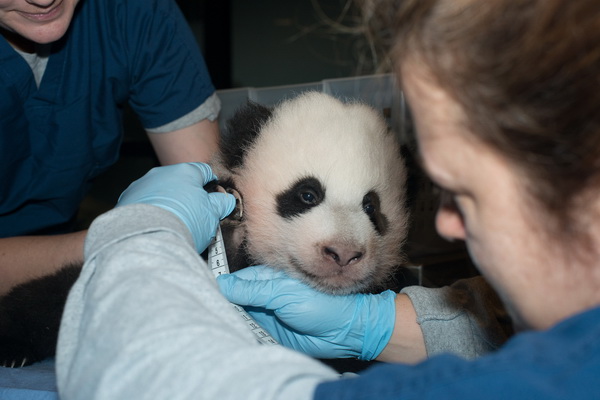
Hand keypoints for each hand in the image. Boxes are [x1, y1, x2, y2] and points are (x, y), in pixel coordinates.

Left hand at [117, 163, 235, 251]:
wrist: (147, 239)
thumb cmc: (184, 223)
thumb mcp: (212, 214)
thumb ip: (221, 203)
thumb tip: (227, 200)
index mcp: (185, 172)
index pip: (203, 171)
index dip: (211, 183)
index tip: (214, 194)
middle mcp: (161, 174)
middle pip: (179, 181)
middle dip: (187, 195)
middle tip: (195, 215)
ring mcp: (141, 186)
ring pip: (160, 192)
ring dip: (167, 203)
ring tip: (173, 224)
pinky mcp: (125, 201)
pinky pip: (143, 204)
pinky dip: (150, 212)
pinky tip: (156, 227)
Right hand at [217, 265, 396, 359]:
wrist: (343, 332)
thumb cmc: (321, 305)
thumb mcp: (283, 293)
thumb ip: (252, 289)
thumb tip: (223, 284)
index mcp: (267, 280)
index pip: (236, 281)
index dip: (220, 286)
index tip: (199, 289)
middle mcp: (264, 296)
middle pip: (234, 299)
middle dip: (221, 303)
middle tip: (200, 309)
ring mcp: (266, 315)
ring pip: (239, 316)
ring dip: (228, 319)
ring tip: (207, 322)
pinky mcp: (269, 333)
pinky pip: (248, 332)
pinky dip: (238, 333)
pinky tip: (225, 334)